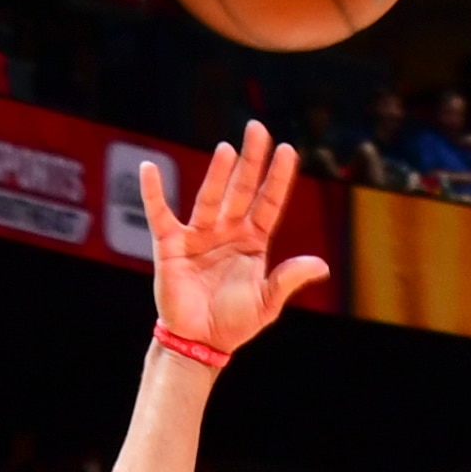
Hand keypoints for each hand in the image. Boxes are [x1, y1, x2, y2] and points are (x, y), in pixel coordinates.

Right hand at [140, 127, 330, 360]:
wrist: (200, 342)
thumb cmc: (234, 323)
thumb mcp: (267, 302)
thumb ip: (289, 279)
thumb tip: (321, 265)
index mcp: (253, 242)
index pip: (268, 203)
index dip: (278, 178)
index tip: (287, 150)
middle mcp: (227, 232)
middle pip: (241, 190)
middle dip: (251, 161)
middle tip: (257, 129)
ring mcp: (199, 235)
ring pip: (210, 198)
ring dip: (218, 174)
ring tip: (227, 150)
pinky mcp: (171, 244)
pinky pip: (161, 214)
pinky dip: (153, 193)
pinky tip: (149, 169)